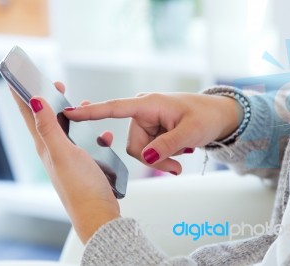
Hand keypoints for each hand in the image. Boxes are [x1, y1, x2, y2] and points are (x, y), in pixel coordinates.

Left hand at [10, 82, 118, 243]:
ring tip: (84, 105)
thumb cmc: (81, 186)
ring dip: (76, 115)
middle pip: (48, 119)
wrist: (98, 213)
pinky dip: (95, 135)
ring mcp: (69, 157)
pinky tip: (105, 136)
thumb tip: (35, 101)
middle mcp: (54, 150)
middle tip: (57, 84)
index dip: (23, 95)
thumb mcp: (63, 153)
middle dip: (52, 99)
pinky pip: (88, 143)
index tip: (19, 78)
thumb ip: (49, 128)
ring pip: (70, 129)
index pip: (29, 115)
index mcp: (45, 145)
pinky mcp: (84, 163)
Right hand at [64, 92, 241, 174]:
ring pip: (141, 151)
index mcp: (148, 104)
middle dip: (153, 158)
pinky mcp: (152, 130)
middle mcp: (143, 112)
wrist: (219, 116)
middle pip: (133, 145)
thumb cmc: (207, 116)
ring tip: (181, 154)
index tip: (70, 112)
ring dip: (161, 158)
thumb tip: (147, 158)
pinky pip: (149, 150)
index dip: (92, 112)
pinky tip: (179, 150)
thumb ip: (166, 145)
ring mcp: (147, 122)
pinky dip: (163, 156)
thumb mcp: (190, 132)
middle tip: (176, 166)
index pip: (114, 108)